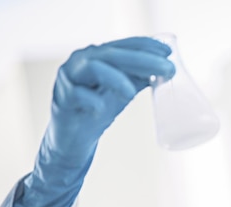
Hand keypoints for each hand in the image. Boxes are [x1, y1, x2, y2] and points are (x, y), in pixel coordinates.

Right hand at [14, 37, 174, 206]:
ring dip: (116, 78)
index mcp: (98, 56)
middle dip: (142, 60)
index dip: (146, 46)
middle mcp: (82, 61)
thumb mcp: (123, 89)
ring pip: (92, 68)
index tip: (168, 52)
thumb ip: (140, 77)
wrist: (74, 135)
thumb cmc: (98, 106)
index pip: (123, 45)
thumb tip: (165, 70)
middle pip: (112, 54)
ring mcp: (69, 78)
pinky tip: (101, 109)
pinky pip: (77, 95)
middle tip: (167, 69)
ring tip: (132, 94)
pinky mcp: (63, 100)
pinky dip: (92, 101)